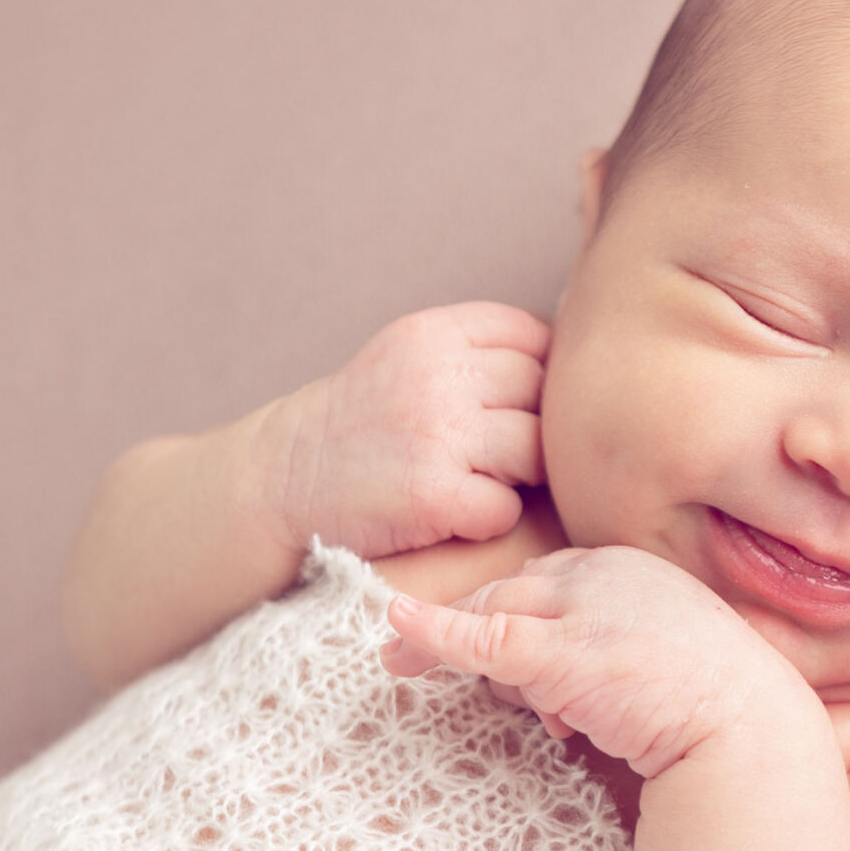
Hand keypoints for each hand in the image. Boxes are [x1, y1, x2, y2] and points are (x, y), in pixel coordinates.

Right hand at [268, 303, 548, 559]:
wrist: (282, 479)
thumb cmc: (361, 423)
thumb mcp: (408, 356)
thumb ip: (476, 350)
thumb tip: (568, 360)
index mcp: (436, 332)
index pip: (535, 338)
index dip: (539, 378)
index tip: (514, 408)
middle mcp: (440, 375)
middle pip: (544, 395)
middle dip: (533, 429)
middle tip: (497, 454)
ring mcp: (439, 434)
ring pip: (536, 451)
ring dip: (517, 476)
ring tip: (478, 480)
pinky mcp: (435, 494)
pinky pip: (505, 509)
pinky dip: (488, 518)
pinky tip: (455, 512)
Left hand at [379, 546, 808, 779]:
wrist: (750, 734)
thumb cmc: (716, 714)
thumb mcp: (658, 671)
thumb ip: (608, 664)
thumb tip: (559, 704)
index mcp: (634, 570)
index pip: (548, 580)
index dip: (509, 616)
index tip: (480, 650)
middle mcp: (607, 573)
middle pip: (513, 591)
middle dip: (463, 623)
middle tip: (405, 654)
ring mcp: (583, 610)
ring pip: (493, 613)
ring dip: (452, 644)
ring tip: (406, 668)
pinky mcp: (562, 652)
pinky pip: (482, 641)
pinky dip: (433, 634)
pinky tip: (395, 629)